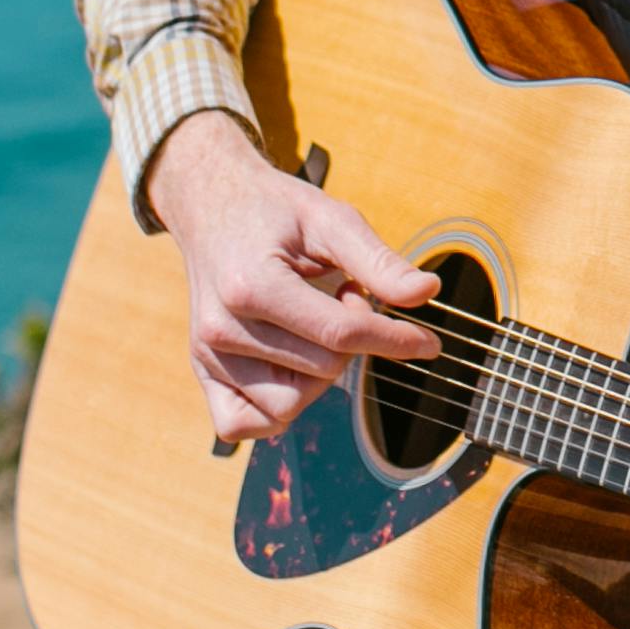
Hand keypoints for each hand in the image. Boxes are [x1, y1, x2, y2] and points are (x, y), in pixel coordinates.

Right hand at [145, 109, 436, 444]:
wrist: (212, 204)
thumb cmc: (274, 210)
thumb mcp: (331, 219)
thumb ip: (378, 261)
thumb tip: (428, 292)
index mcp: (252, 286)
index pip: (340, 335)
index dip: (393, 339)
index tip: (428, 341)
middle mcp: (221, 329)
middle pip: (321, 370)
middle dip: (352, 339)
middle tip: (343, 294)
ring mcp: (206, 355)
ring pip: (288, 405)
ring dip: (318, 374)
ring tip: (313, 323)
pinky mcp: (201, 370)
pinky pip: (242, 424)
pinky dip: (275, 408)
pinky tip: (291, 367)